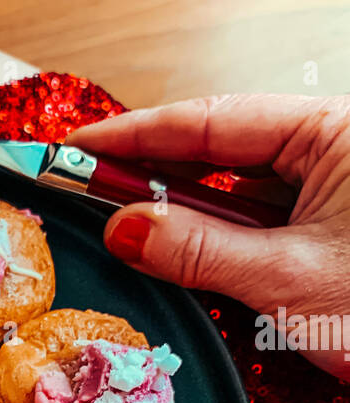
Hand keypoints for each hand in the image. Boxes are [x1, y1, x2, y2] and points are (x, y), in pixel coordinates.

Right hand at [67, 94, 349, 379]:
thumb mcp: (287, 281)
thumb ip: (196, 250)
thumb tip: (124, 228)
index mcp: (336, 132)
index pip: (214, 121)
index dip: (137, 134)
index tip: (78, 146)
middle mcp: (336, 149)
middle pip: (222, 150)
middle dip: (152, 173)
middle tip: (84, 191)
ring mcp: (337, 189)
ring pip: (238, 189)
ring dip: (182, 212)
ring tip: (122, 226)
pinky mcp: (334, 229)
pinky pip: (261, 221)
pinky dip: (216, 237)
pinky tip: (177, 249)